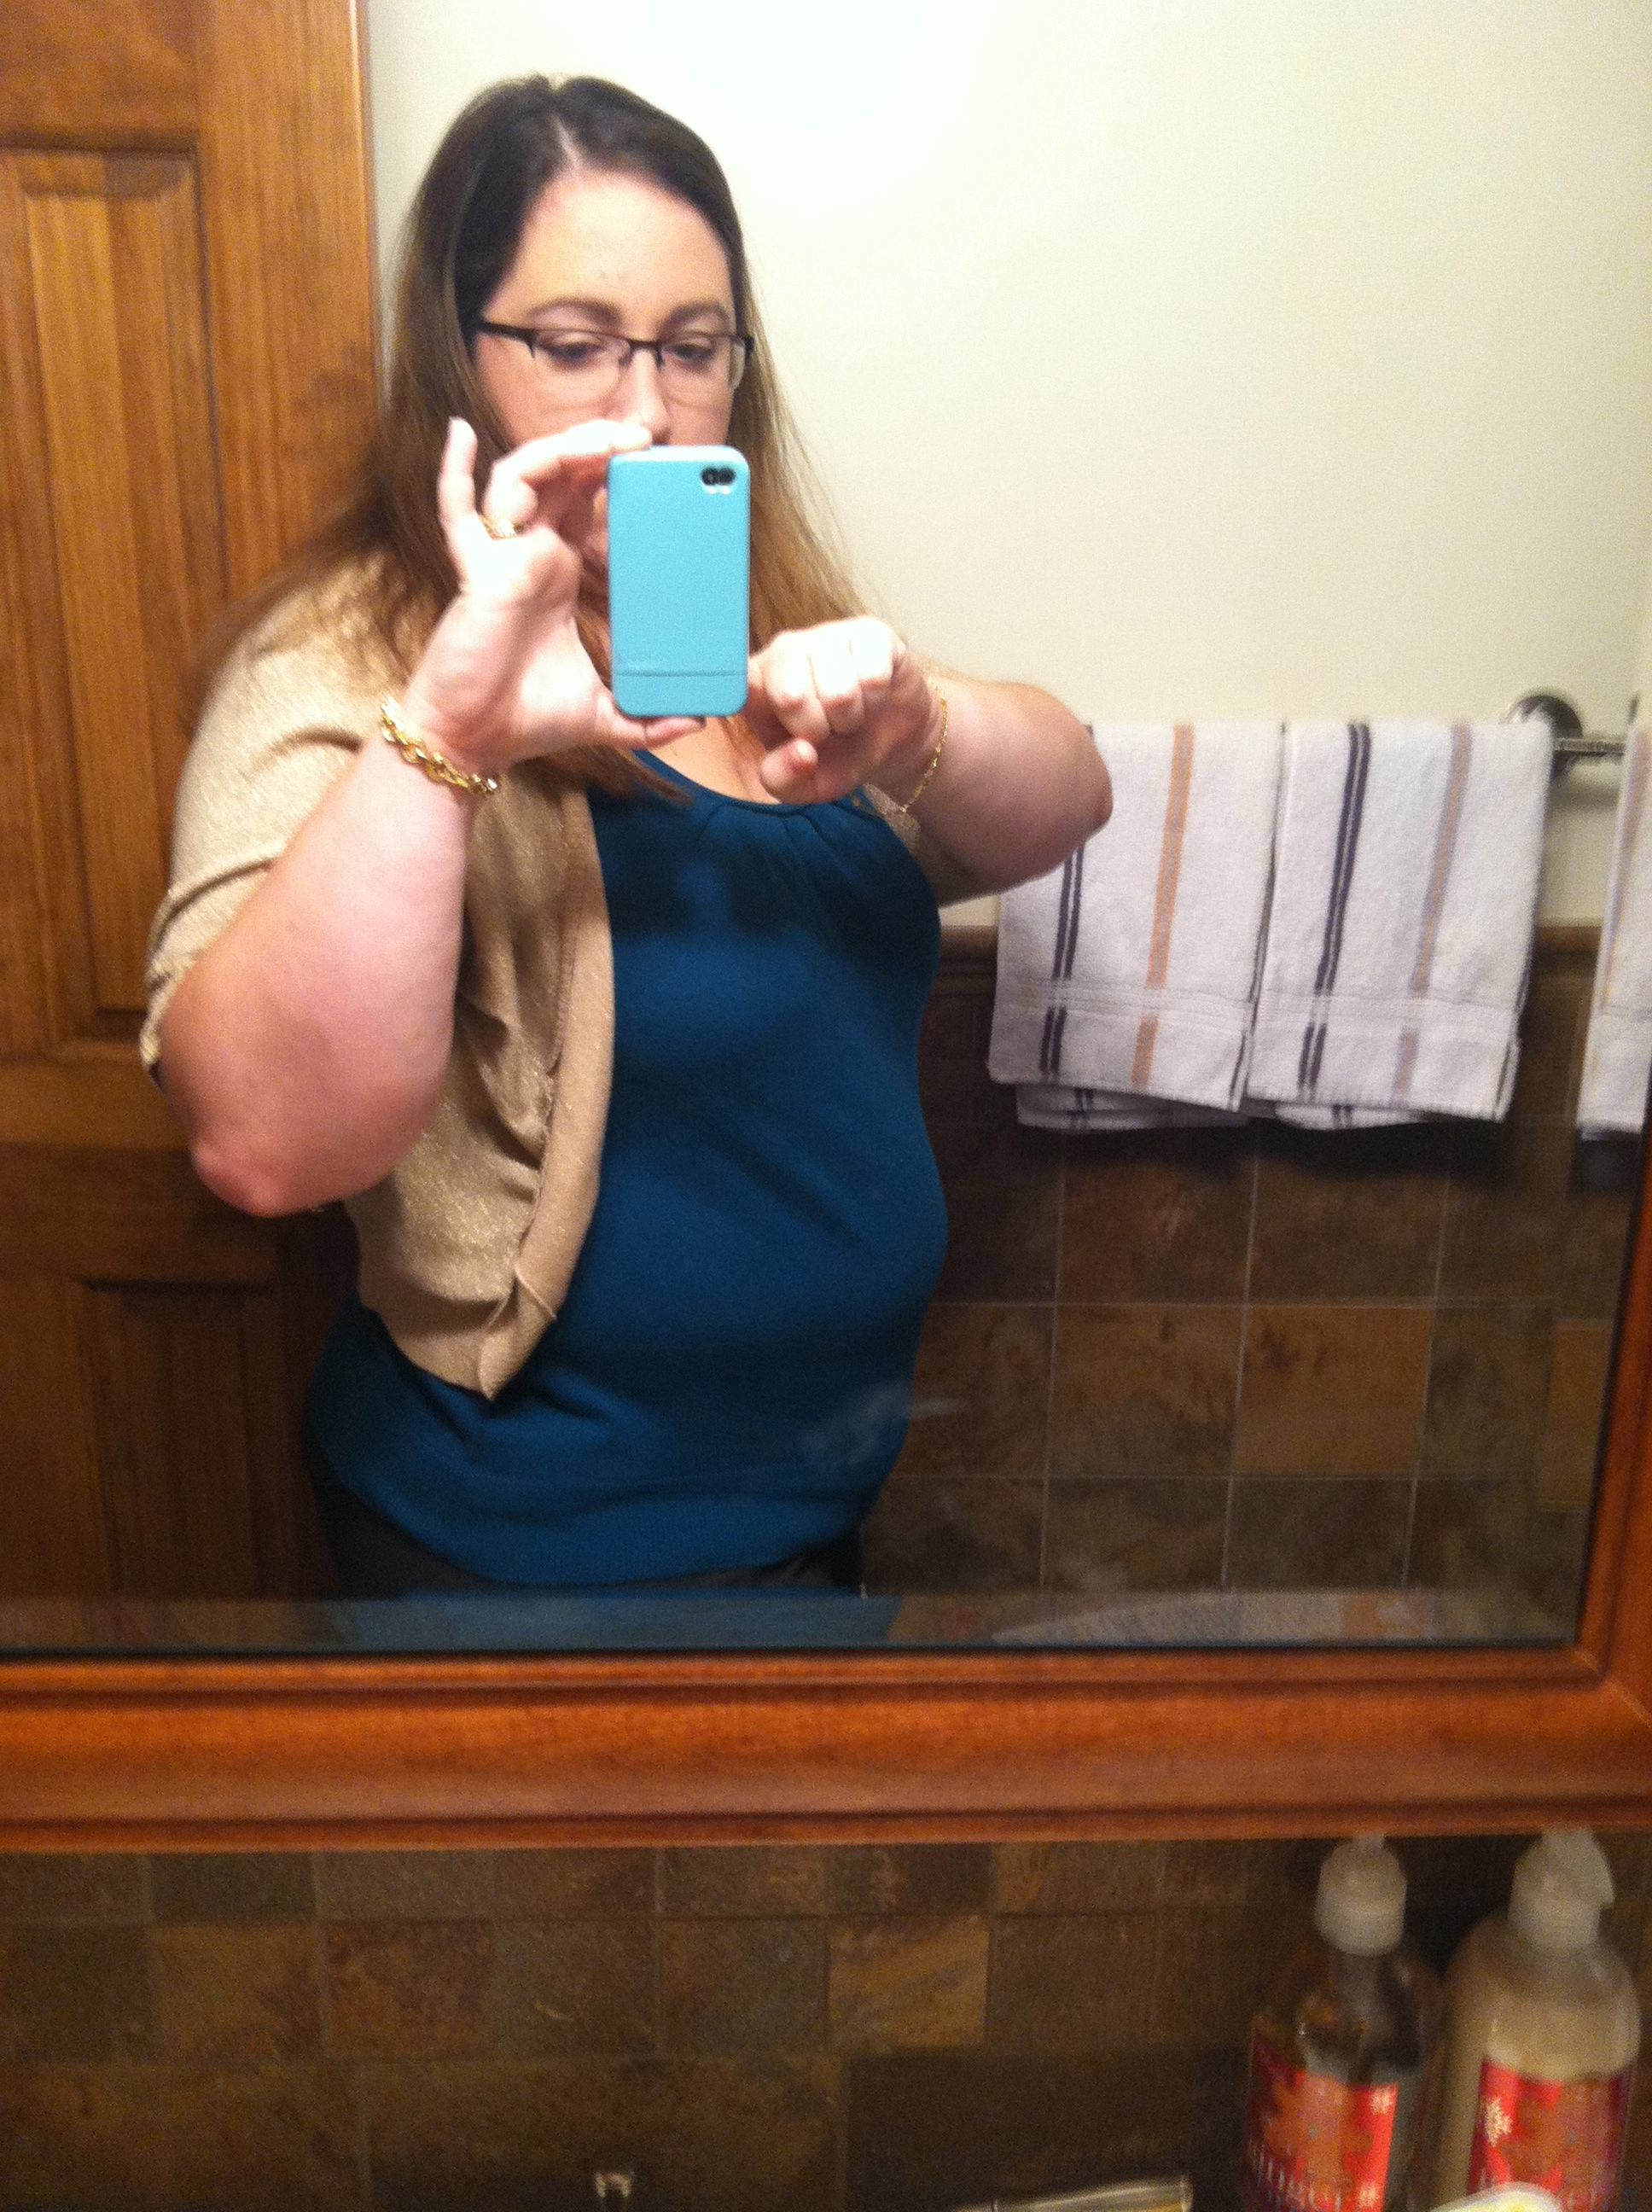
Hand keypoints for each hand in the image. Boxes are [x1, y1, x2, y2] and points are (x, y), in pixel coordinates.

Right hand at [401, 419, 702, 774]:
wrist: (476, 740)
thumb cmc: (526, 718)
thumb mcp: (605, 716)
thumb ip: (648, 721)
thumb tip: (695, 722)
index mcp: (558, 575)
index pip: (584, 504)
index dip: (610, 474)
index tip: (650, 459)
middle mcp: (529, 555)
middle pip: (559, 475)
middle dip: (596, 445)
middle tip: (642, 435)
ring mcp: (500, 558)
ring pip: (522, 478)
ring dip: (560, 450)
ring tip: (604, 439)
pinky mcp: (477, 573)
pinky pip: (456, 513)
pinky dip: (455, 471)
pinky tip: (461, 433)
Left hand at [744, 619, 942, 804]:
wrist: (890, 742)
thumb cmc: (836, 756)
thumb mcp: (803, 784)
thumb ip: (783, 779)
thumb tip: (800, 752)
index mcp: (756, 684)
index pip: (737, 684)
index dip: (753, 705)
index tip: (756, 719)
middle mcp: (785, 650)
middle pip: (791, 696)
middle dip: (817, 730)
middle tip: (826, 730)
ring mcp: (827, 635)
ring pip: (839, 691)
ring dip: (851, 718)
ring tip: (850, 715)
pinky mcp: (870, 633)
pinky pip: (873, 675)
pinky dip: (876, 700)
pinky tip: (872, 696)